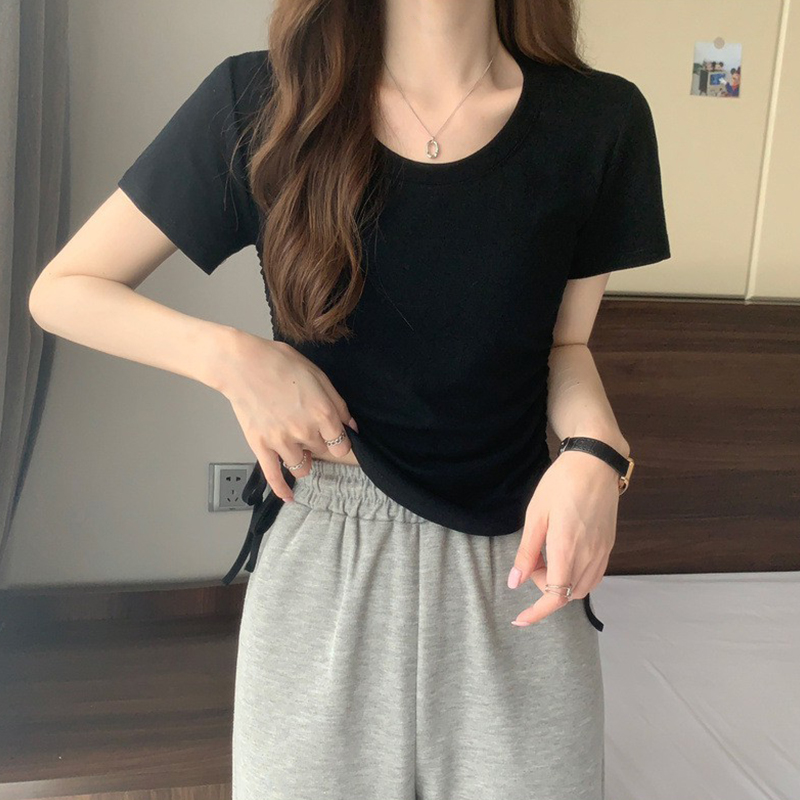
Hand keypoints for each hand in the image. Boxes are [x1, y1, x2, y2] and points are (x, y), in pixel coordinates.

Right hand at [217, 331, 357, 501]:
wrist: (242, 364)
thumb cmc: (280, 363)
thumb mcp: (318, 376)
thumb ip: (338, 404)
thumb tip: (351, 426)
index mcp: (323, 413)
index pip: (342, 446)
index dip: (340, 442)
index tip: (334, 437)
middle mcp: (305, 432)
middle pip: (322, 454)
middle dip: (320, 445)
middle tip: (309, 431)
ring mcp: (282, 442)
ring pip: (302, 467)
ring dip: (302, 459)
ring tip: (296, 446)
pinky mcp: (261, 447)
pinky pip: (274, 477)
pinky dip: (282, 489)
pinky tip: (288, 497)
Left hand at [506, 451, 618, 626]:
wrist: (595, 463)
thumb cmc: (561, 484)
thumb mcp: (535, 515)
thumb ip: (527, 552)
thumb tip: (515, 582)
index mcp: (567, 550)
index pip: (555, 596)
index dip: (537, 613)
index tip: (521, 619)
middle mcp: (589, 556)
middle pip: (568, 595)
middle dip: (545, 590)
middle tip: (531, 563)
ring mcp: (603, 552)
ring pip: (583, 588)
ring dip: (562, 585)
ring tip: (546, 558)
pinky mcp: (609, 545)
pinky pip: (594, 575)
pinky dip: (577, 577)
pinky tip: (564, 558)